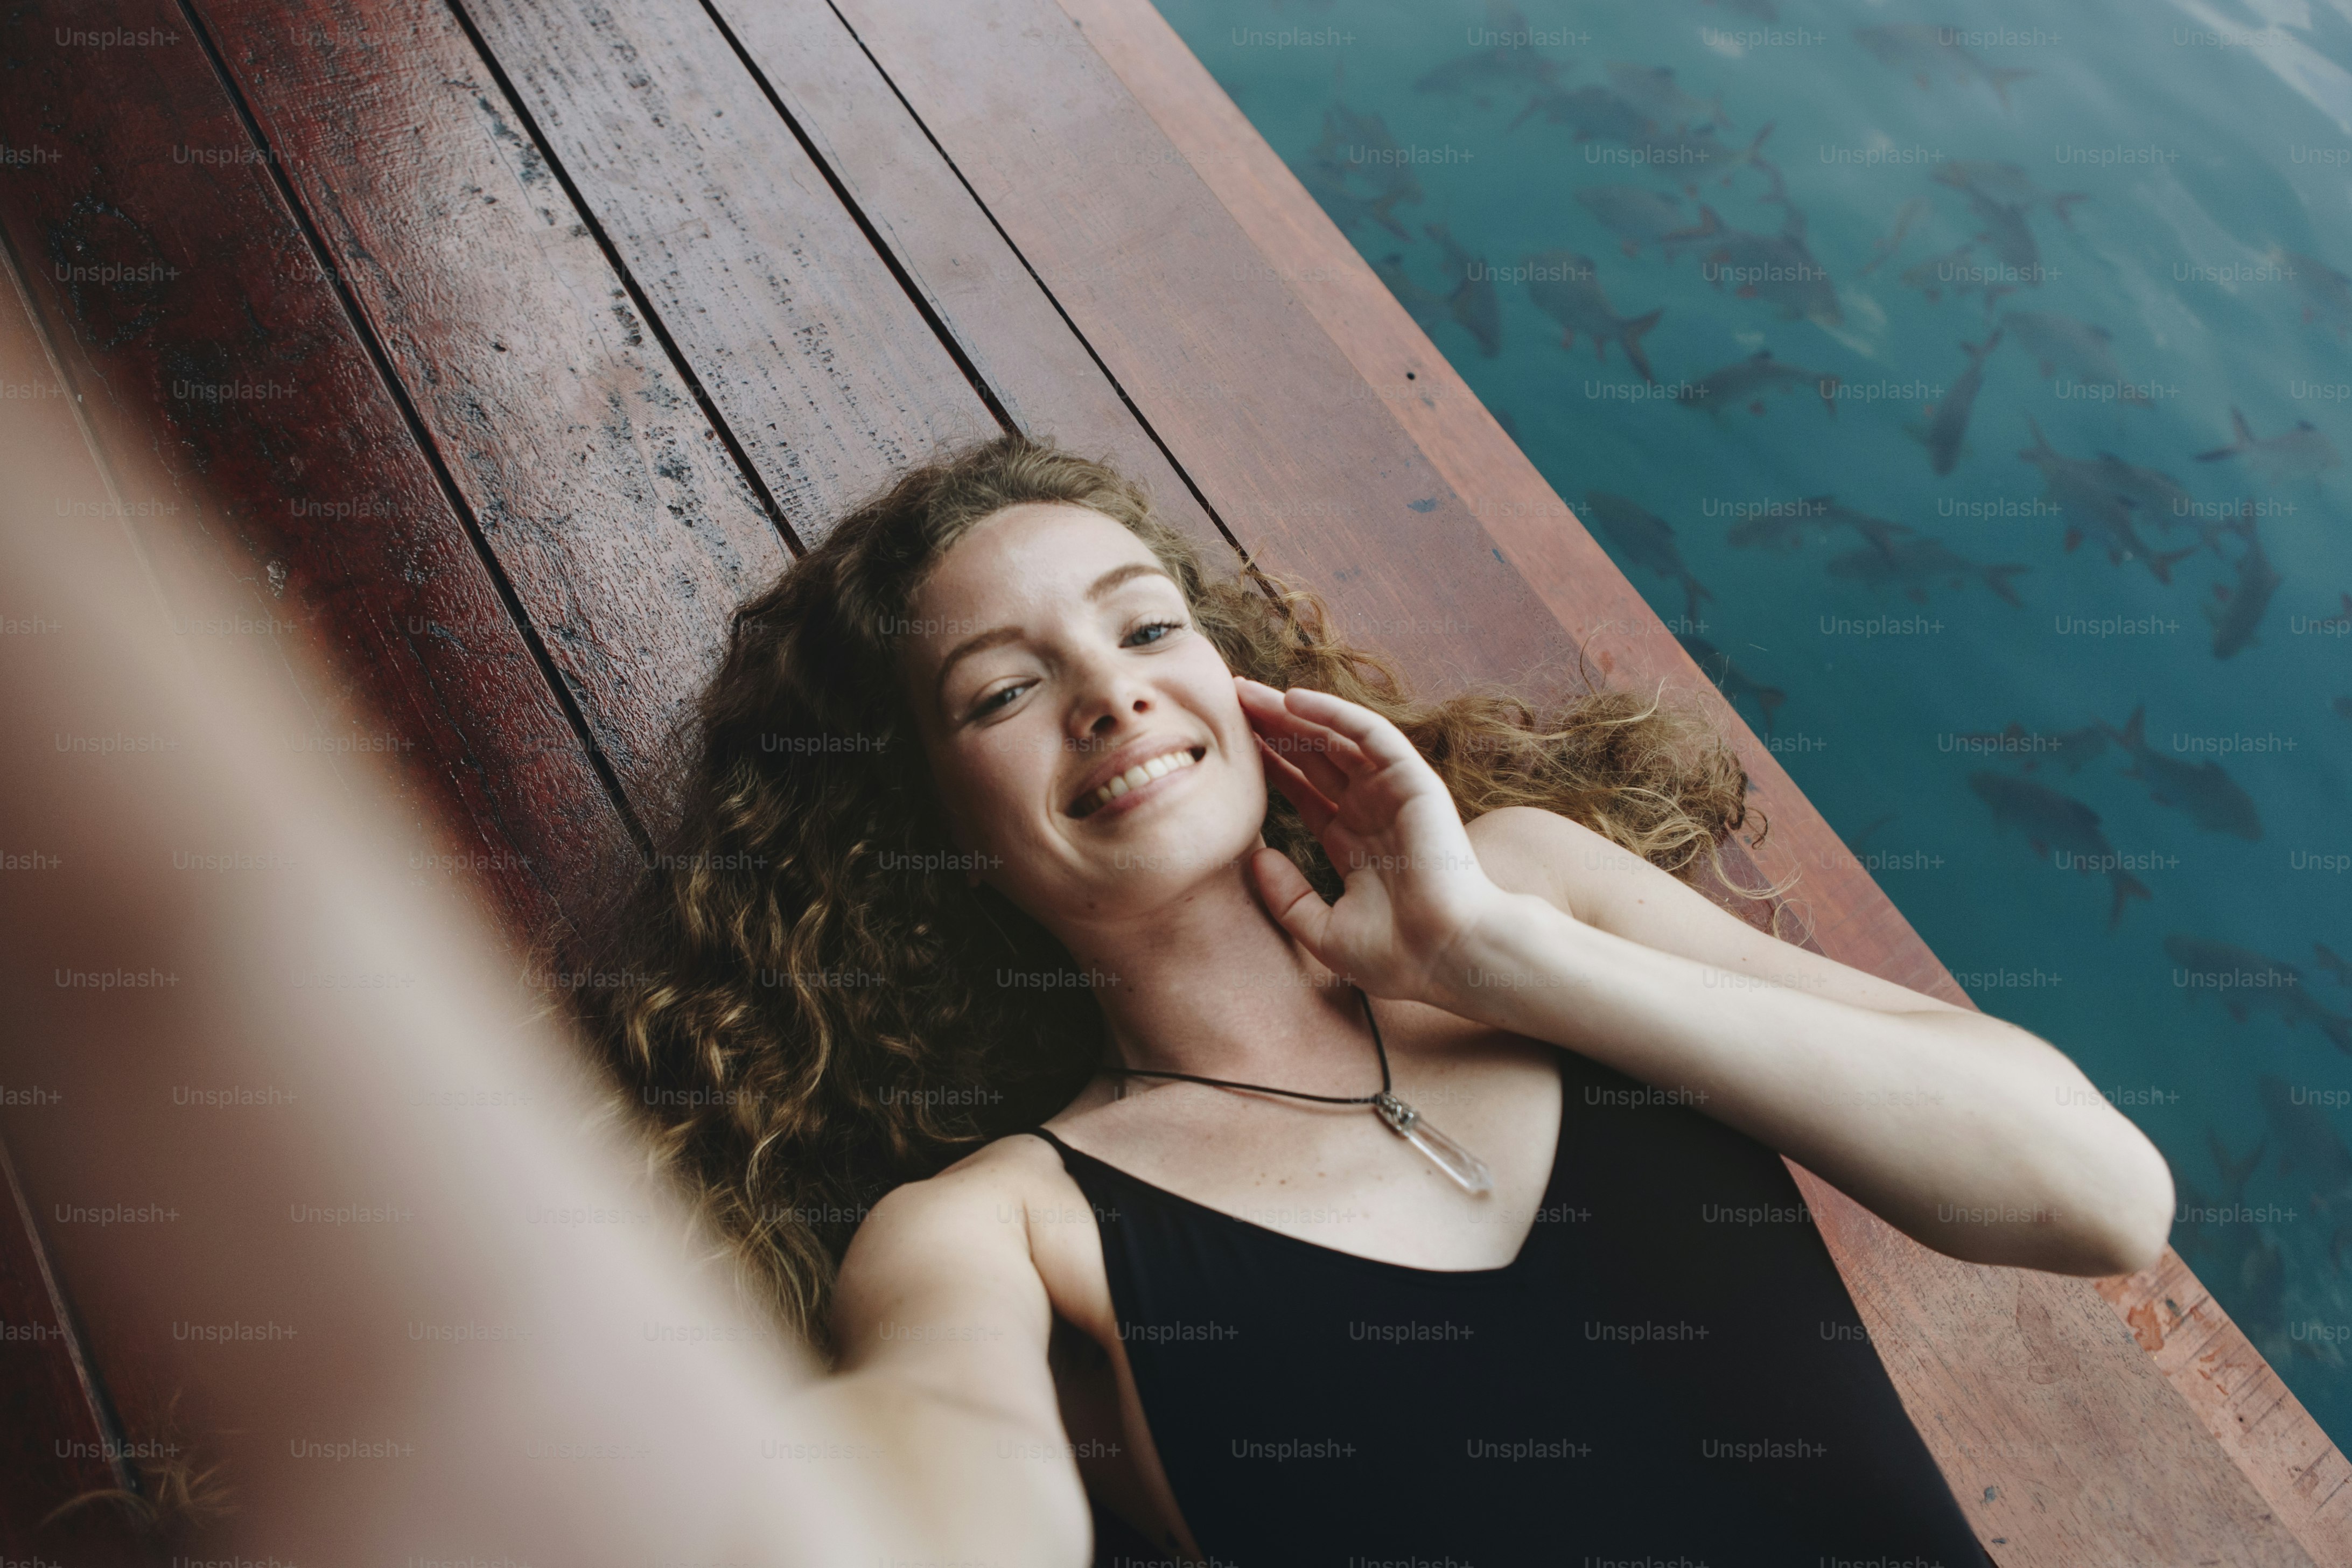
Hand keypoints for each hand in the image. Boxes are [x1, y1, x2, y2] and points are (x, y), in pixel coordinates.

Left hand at [1234, 676, 1520, 1004]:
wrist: (1446, 956)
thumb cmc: (1396, 957)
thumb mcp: (1324, 931)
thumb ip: (1288, 897)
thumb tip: (1254, 858)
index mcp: (1356, 846)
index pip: (1305, 794)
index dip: (1269, 768)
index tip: (1229, 748)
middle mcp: (1373, 813)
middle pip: (1314, 758)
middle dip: (1272, 729)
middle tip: (1229, 701)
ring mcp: (1393, 794)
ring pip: (1335, 739)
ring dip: (1292, 713)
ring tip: (1246, 690)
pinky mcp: (1412, 780)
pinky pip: (1368, 734)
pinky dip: (1333, 713)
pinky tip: (1292, 699)